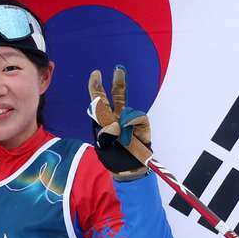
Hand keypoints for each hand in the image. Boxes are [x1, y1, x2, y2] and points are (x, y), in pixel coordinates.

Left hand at [87, 66, 149, 180]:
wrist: (128, 169)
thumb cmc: (112, 157)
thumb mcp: (103, 146)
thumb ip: (106, 133)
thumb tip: (116, 123)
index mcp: (104, 119)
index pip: (99, 100)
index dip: (96, 87)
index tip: (96, 73)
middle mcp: (117, 116)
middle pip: (118, 96)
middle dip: (119, 82)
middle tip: (119, 69)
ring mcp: (130, 121)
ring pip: (129, 110)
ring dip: (123, 123)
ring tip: (121, 139)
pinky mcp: (142, 126)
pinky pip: (138, 119)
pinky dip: (133, 125)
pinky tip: (132, 134)